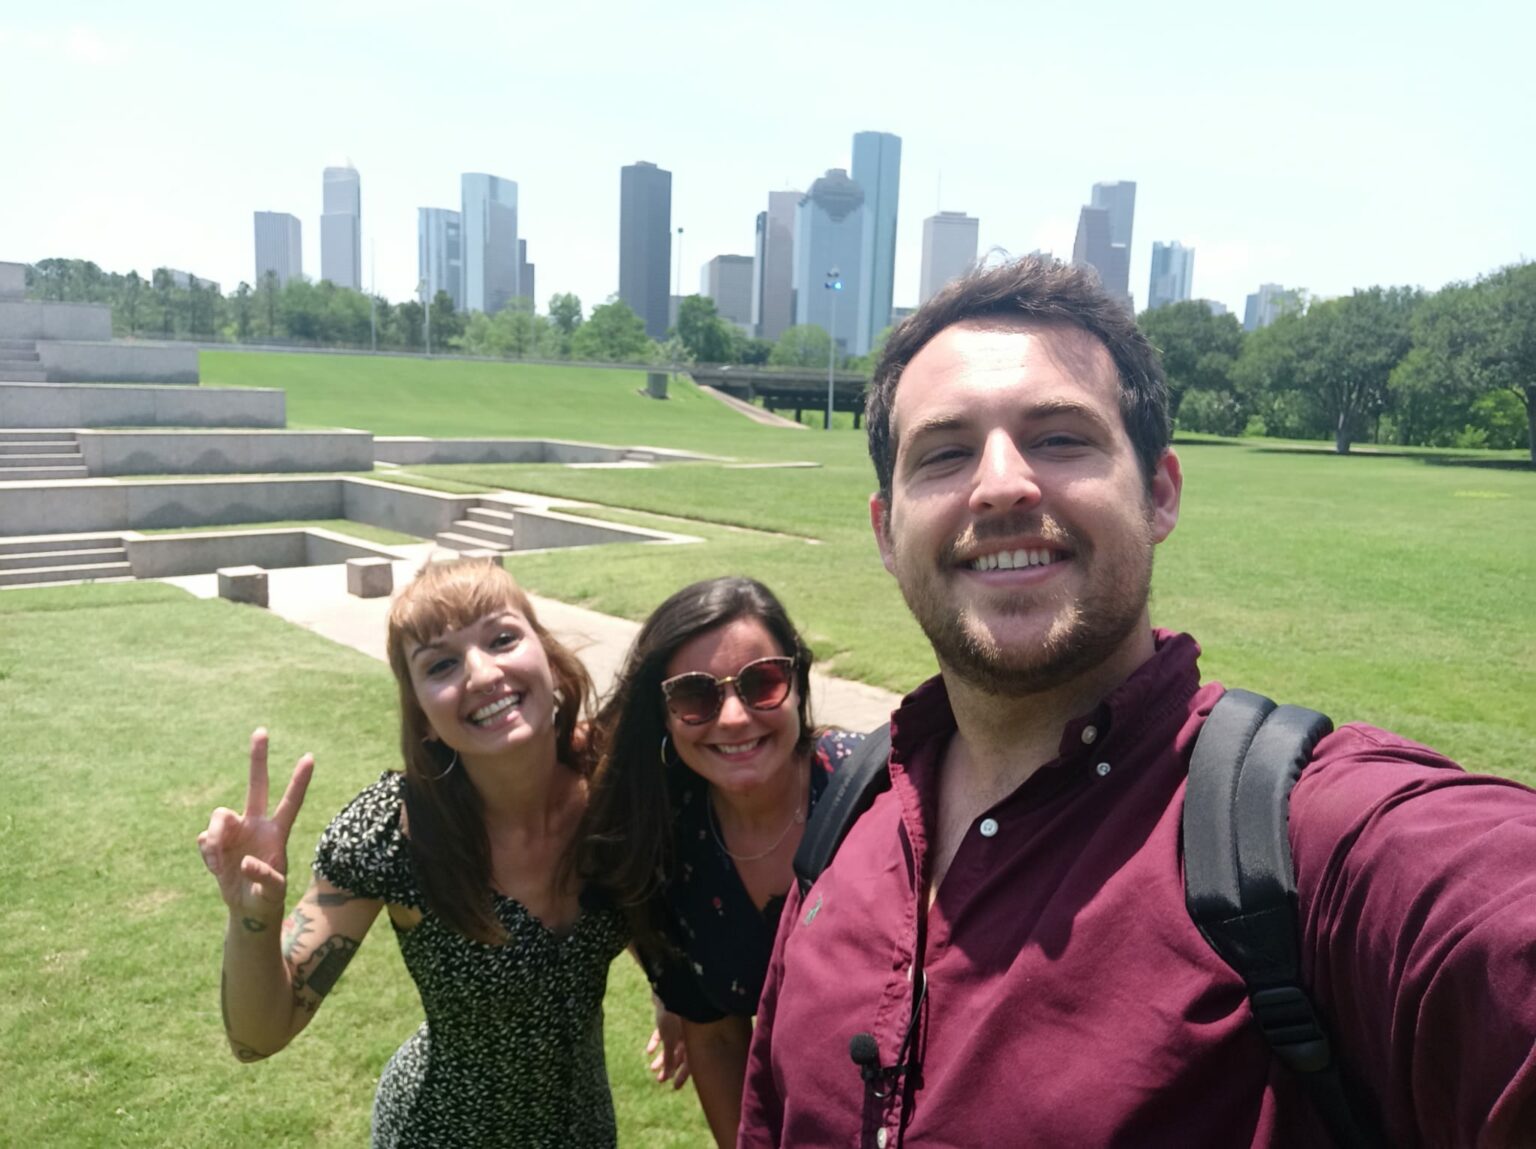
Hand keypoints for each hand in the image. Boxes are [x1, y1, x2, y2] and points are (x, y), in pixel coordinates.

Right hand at [197, 729, 312, 929]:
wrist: (247, 908)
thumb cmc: (267, 899)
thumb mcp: (272, 893)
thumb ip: (264, 878)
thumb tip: (246, 862)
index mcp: (277, 833)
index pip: (290, 803)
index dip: (299, 782)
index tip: (310, 757)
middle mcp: (256, 824)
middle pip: (256, 785)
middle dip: (258, 758)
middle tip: (262, 730)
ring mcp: (235, 831)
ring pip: (219, 815)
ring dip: (215, 837)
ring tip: (218, 861)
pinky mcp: (216, 842)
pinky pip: (205, 838)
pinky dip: (208, 853)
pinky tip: (217, 868)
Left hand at [647, 1003, 690, 1088]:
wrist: (670, 990)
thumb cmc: (674, 1015)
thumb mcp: (670, 1040)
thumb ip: (669, 1058)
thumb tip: (668, 1076)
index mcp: (696, 1040)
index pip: (691, 1063)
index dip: (682, 1076)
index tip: (674, 1086)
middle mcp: (690, 1034)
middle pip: (680, 1056)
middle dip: (670, 1068)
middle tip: (660, 1080)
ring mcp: (680, 1026)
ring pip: (671, 1046)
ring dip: (662, 1057)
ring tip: (652, 1068)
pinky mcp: (670, 1018)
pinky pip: (663, 1034)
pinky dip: (657, 1042)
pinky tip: (650, 1051)